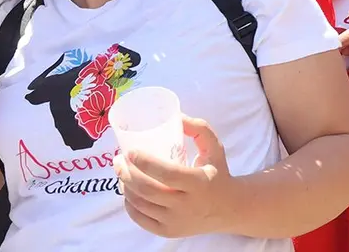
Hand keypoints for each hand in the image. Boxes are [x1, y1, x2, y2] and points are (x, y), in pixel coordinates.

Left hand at [116, 116, 234, 237]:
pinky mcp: (169, 232)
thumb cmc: (218, 172)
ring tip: (120, 172)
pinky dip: (129, 205)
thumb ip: (198, 128)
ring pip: (141, 205)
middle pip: (147, 190)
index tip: (130, 151)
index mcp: (199, 183)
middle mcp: (187, 206)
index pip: (166, 174)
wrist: (230, 209)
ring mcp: (176, 222)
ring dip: (124, 187)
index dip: (144, 162)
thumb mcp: (215, 147)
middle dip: (126, 173)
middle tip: (118, 159)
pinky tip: (127, 192)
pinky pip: (141, 219)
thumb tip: (176, 116)